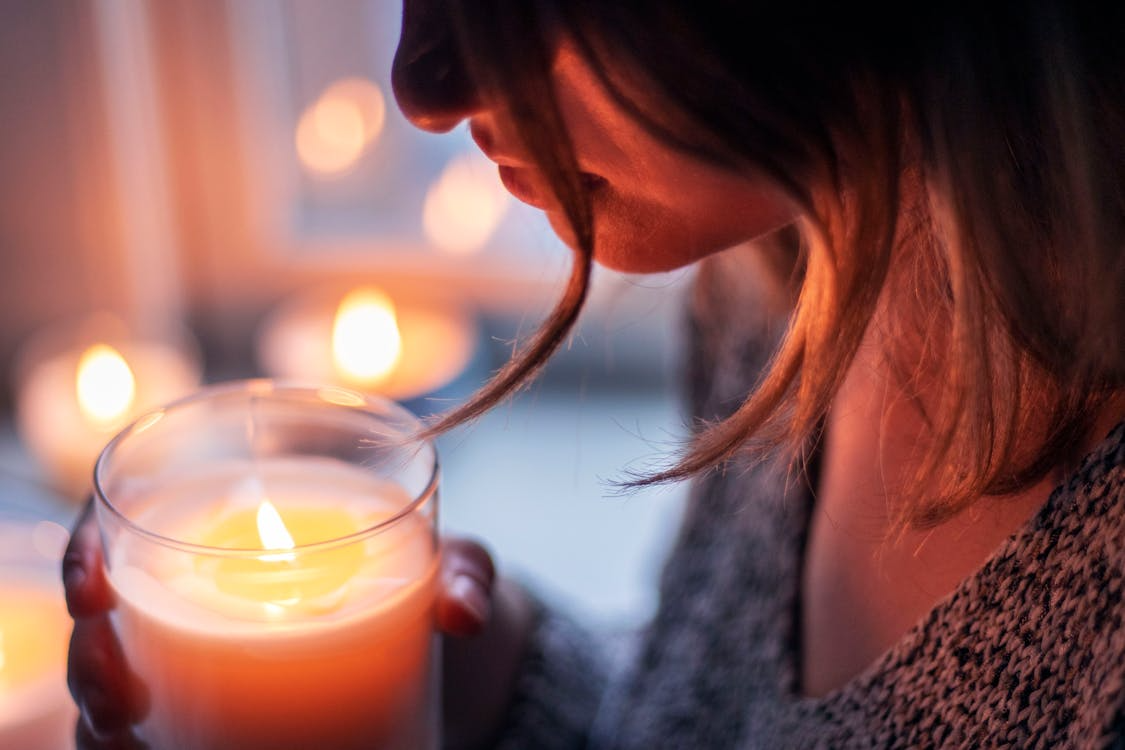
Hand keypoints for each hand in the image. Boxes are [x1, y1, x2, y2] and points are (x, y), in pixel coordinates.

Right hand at [63, 499, 511, 749]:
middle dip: (91, 659)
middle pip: (109, 623)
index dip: (87, 550)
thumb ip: (466, 572)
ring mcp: (209, 668)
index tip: (93, 586)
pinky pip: (158, 737)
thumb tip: (462, 612)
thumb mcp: (455, 567)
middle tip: (121, 696)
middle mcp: (211, 601)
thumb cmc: (432, 586)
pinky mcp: (222, 720)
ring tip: (130, 738)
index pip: (136, 525)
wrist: (447, 659)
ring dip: (100, 718)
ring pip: (117, 689)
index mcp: (248, 537)